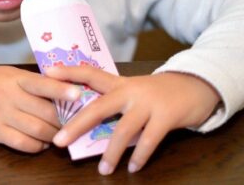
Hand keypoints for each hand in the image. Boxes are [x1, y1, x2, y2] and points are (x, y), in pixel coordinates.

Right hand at [0, 65, 81, 152]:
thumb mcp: (8, 74)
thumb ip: (31, 82)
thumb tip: (60, 90)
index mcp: (16, 79)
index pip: (43, 84)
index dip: (62, 90)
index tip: (79, 94)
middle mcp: (11, 97)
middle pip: (46, 112)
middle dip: (65, 120)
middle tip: (75, 123)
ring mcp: (3, 116)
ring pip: (37, 130)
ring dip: (53, 135)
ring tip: (59, 135)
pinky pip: (22, 143)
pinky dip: (36, 146)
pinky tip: (41, 144)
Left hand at [46, 66, 219, 174]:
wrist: (196, 85)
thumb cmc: (157, 92)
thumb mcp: (133, 90)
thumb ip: (112, 102)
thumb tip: (85, 124)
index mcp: (118, 83)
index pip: (90, 73)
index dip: (69, 72)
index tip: (47, 73)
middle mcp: (129, 91)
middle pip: (98, 108)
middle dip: (76, 125)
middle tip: (58, 141)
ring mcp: (147, 103)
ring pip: (123, 130)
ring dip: (111, 152)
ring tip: (103, 170)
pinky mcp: (166, 116)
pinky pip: (149, 140)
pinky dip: (140, 156)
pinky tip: (133, 168)